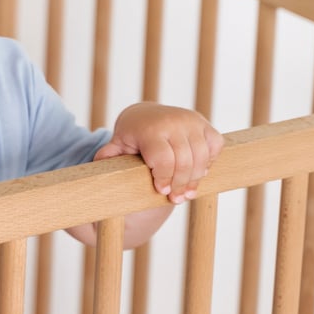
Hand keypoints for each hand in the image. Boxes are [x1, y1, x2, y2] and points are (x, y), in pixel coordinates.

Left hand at [95, 102, 223, 203]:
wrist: (146, 115)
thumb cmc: (131, 136)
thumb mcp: (117, 145)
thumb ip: (108, 156)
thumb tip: (98, 164)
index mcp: (150, 128)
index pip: (163, 158)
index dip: (164, 178)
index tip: (161, 190)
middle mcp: (173, 121)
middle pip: (184, 161)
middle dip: (180, 184)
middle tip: (175, 198)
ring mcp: (191, 121)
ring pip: (201, 156)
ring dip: (195, 178)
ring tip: (187, 192)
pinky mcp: (204, 124)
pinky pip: (215, 146)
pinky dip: (209, 161)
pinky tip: (197, 172)